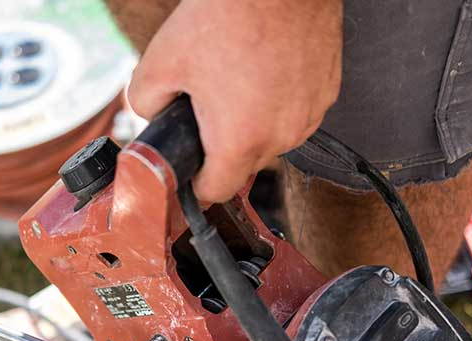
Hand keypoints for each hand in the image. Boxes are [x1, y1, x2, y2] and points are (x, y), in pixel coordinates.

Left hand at [127, 0, 342, 201]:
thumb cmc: (228, 15)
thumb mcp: (161, 61)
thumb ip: (144, 103)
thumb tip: (151, 116)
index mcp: (240, 140)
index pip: (217, 192)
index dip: (196, 183)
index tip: (189, 169)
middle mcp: (281, 136)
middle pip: (244, 164)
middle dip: (222, 144)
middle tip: (207, 104)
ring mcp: (309, 115)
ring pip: (272, 138)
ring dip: (254, 122)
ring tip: (237, 79)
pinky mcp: (327, 92)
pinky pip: (296, 112)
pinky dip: (279, 101)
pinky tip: (264, 70)